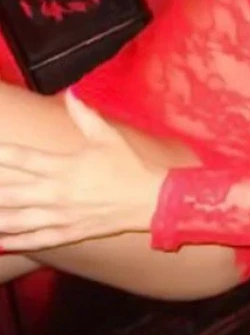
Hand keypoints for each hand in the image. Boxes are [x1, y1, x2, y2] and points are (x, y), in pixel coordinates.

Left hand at [0, 92, 165, 251]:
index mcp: (64, 166)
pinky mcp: (69, 232)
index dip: (0, 155)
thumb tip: (71, 92)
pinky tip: (1, 242)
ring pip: (18, 220)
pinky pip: (37, 240)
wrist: (150, 199)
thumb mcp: (107, 135)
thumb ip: (85, 115)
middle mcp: (57, 193)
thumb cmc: (128, 164)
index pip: (22, 159)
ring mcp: (61, 216)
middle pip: (11, 193)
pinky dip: (17, 242)